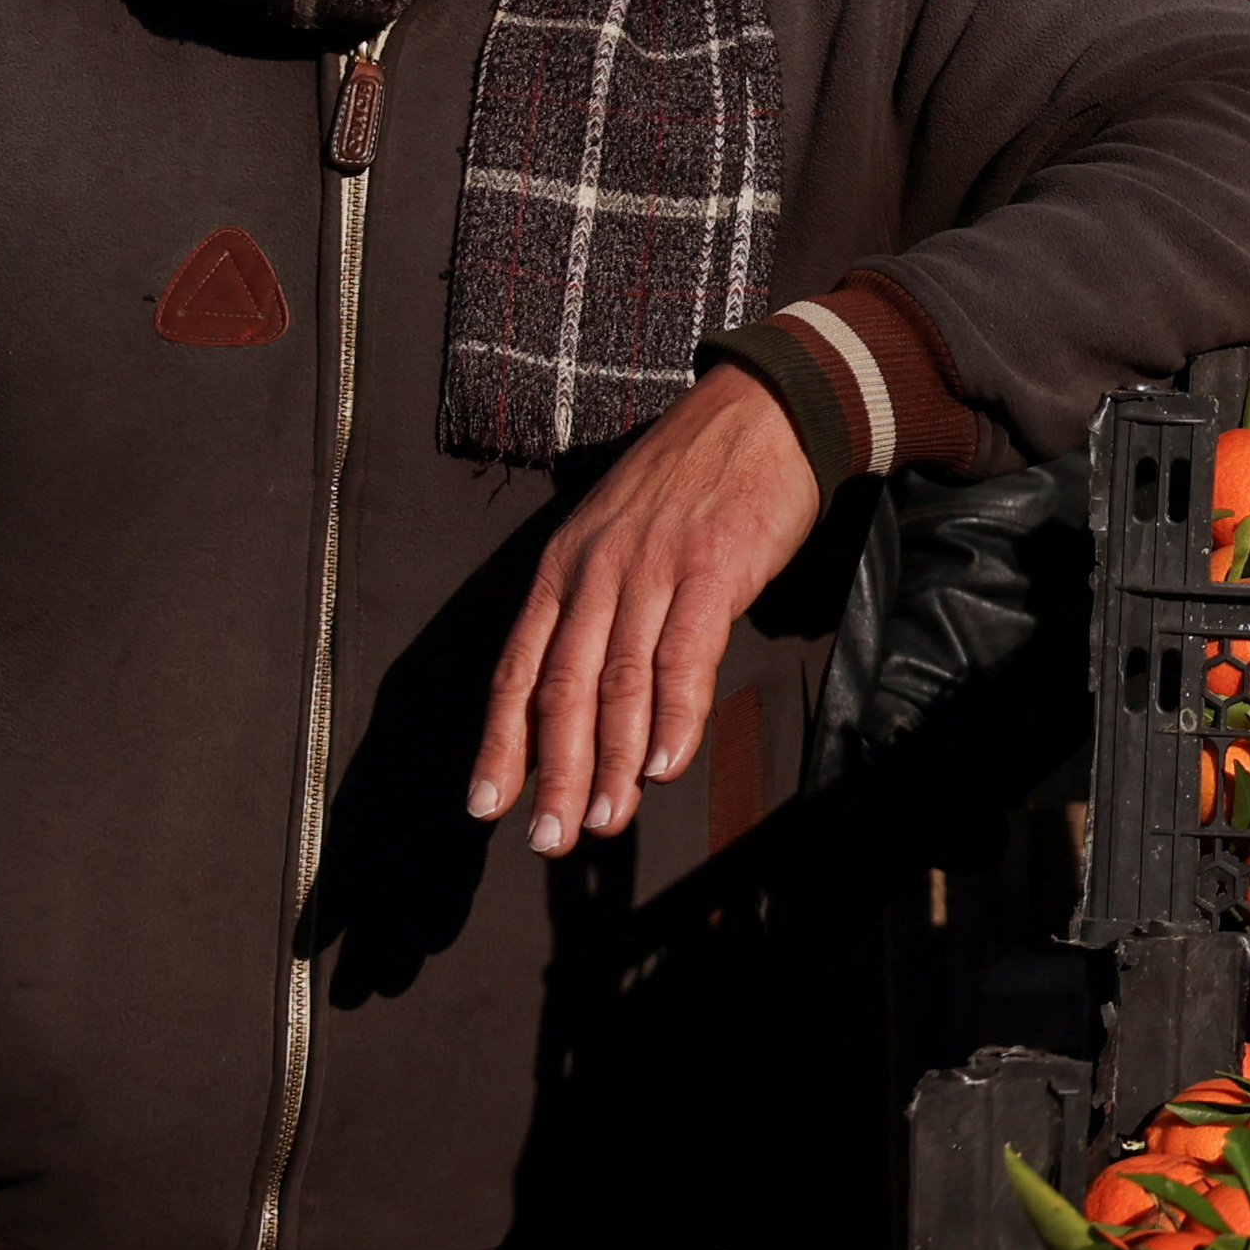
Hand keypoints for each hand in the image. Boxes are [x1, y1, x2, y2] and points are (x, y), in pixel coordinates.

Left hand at [471, 364, 824, 854]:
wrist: (762, 411)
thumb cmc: (694, 478)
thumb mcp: (618, 530)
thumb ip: (600, 601)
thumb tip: (591, 687)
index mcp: (564, 566)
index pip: (518, 669)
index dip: (502, 743)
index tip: (487, 805)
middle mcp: (595, 571)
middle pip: (561, 689)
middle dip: (551, 773)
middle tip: (549, 838)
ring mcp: (651, 570)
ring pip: (617, 683)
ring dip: (610, 762)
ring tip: (605, 820)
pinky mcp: (711, 570)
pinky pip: (684, 656)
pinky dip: (674, 717)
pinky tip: (665, 764)